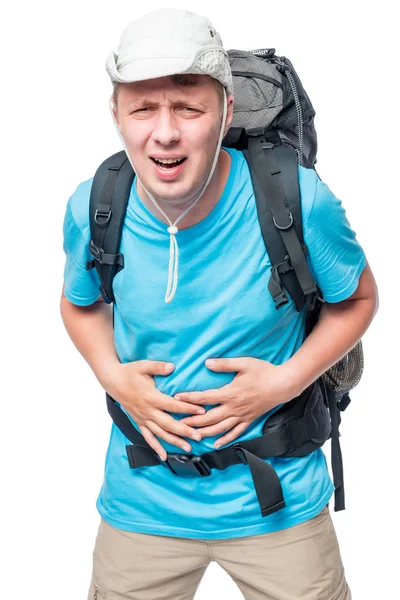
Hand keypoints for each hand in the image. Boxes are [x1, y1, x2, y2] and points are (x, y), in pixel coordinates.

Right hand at [105, 360, 204, 460]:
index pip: (173, 405)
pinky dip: (155, 447)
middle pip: (168, 424)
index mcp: (151, 397)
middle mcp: (147, 411)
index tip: (202, 411)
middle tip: (198, 436)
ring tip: (188, 448)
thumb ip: (158, 367)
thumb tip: (172, 366)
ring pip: (160, 433)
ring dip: (174, 441)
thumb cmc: (129, 372)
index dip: (188, 408)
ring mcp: (142, 418)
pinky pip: (147, 437)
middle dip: (184, 431)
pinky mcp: (138, 422)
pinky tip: (163, 456)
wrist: (112, 381)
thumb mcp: (143, 365)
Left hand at [177, 357, 296, 448]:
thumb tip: (207, 362)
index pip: (205, 397)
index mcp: (230, 393)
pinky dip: (225, 439)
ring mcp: (242, 416)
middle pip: (209, 417)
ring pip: (220, 428)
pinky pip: (235, 433)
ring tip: (192, 435)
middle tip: (178, 423)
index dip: (190, 398)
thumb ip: (224, 364)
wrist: (283, 384)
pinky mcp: (249, 420)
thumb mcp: (244, 363)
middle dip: (192, 420)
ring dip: (205, 432)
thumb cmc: (264, 372)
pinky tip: (215, 444)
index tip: (177, 398)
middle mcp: (234, 407)